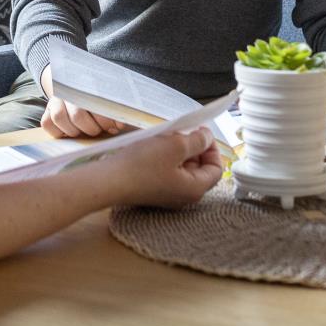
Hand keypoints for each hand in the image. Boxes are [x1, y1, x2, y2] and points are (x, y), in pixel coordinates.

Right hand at [39, 67, 124, 136]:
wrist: (75, 85)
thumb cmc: (96, 95)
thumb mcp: (108, 95)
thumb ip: (115, 106)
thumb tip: (120, 124)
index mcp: (85, 83)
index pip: (95, 101)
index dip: (106, 118)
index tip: (117, 126)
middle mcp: (67, 90)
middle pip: (77, 114)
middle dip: (93, 128)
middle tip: (101, 130)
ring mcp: (55, 100)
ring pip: (59, 117)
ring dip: (75, 131)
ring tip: (85, 132)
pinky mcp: (46, 111)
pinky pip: (47, 123)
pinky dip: (58, 132)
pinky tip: (70, 133)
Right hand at [105, 127, 223, 208]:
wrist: (109, 181)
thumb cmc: (143, 165)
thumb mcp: (175, 146)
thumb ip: (197, 141)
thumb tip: (207, 138)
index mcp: (195, 189)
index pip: (217, 169)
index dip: (212, 148)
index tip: (201, 132)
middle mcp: (184, 195)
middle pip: (200, 168)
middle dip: (195, 147)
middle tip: (183, 130)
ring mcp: (167, 193)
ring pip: (183, 168)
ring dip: (179, 150)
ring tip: (168, 135)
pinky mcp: (153, 189)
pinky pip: (168, 171)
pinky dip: (167, 156)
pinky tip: (156, 145)